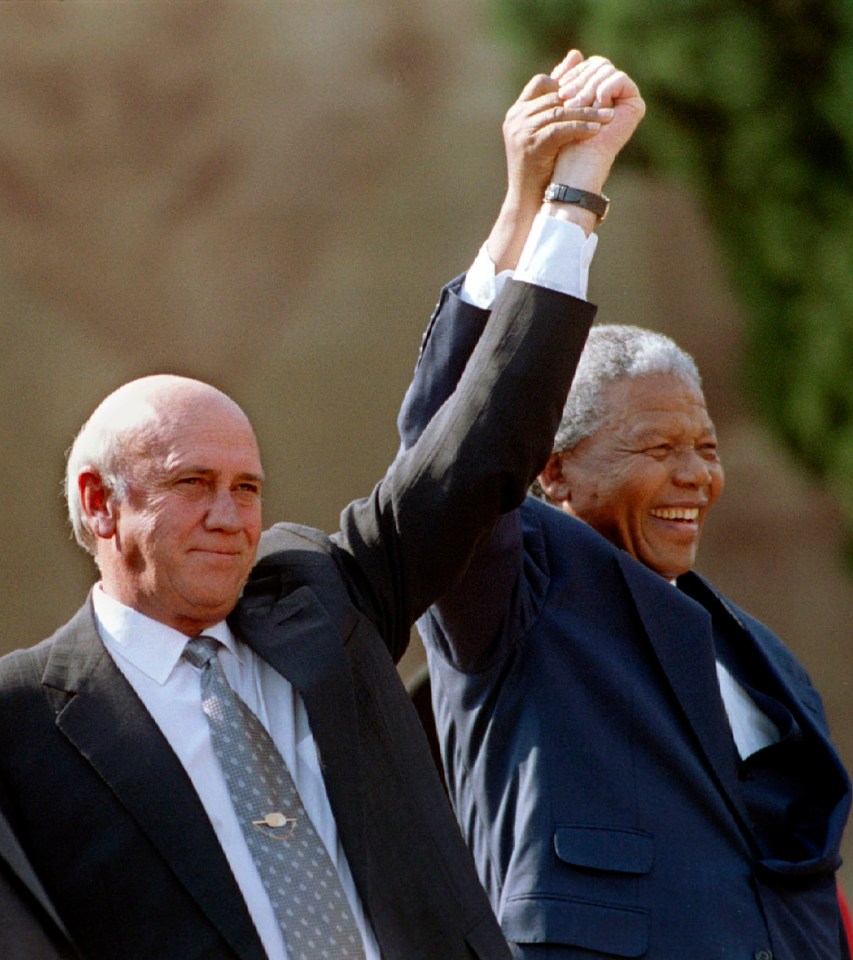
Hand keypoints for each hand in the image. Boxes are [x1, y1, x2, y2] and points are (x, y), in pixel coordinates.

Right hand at [502, 50, 614, 219]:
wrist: (527, 202)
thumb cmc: (540, 169)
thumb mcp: (547, 132)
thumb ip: (558, 104)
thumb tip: (575, 58)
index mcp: (516, 112)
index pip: (541, 82)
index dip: (566, 83)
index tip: (590, 90)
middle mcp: (516, 118)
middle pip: (554, 96)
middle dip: (583, 98)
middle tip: (609, 99)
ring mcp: (521, 132)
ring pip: (559, 112)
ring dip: (587, 113)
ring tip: (608, 116)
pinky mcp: (531, 145)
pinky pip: (560, 129)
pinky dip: (580, 128)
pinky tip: (596, 130)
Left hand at [551, 56, 644, 194]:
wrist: (574, 163)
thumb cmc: (563, 140)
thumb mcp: (562, 102)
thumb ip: (568, 78)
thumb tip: (574, 52)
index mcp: (599, 91)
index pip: (588, 65)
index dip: (573, 74)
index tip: (560, 90)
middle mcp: (614, 94)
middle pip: (598, 65)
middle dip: (579, 80)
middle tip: (566, 98)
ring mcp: (626, 99)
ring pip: (606, 70)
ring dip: (588, 88)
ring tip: (577, 106)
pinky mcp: (635, 105)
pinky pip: (619, 79)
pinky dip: (604, 91)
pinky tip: (596, 108)